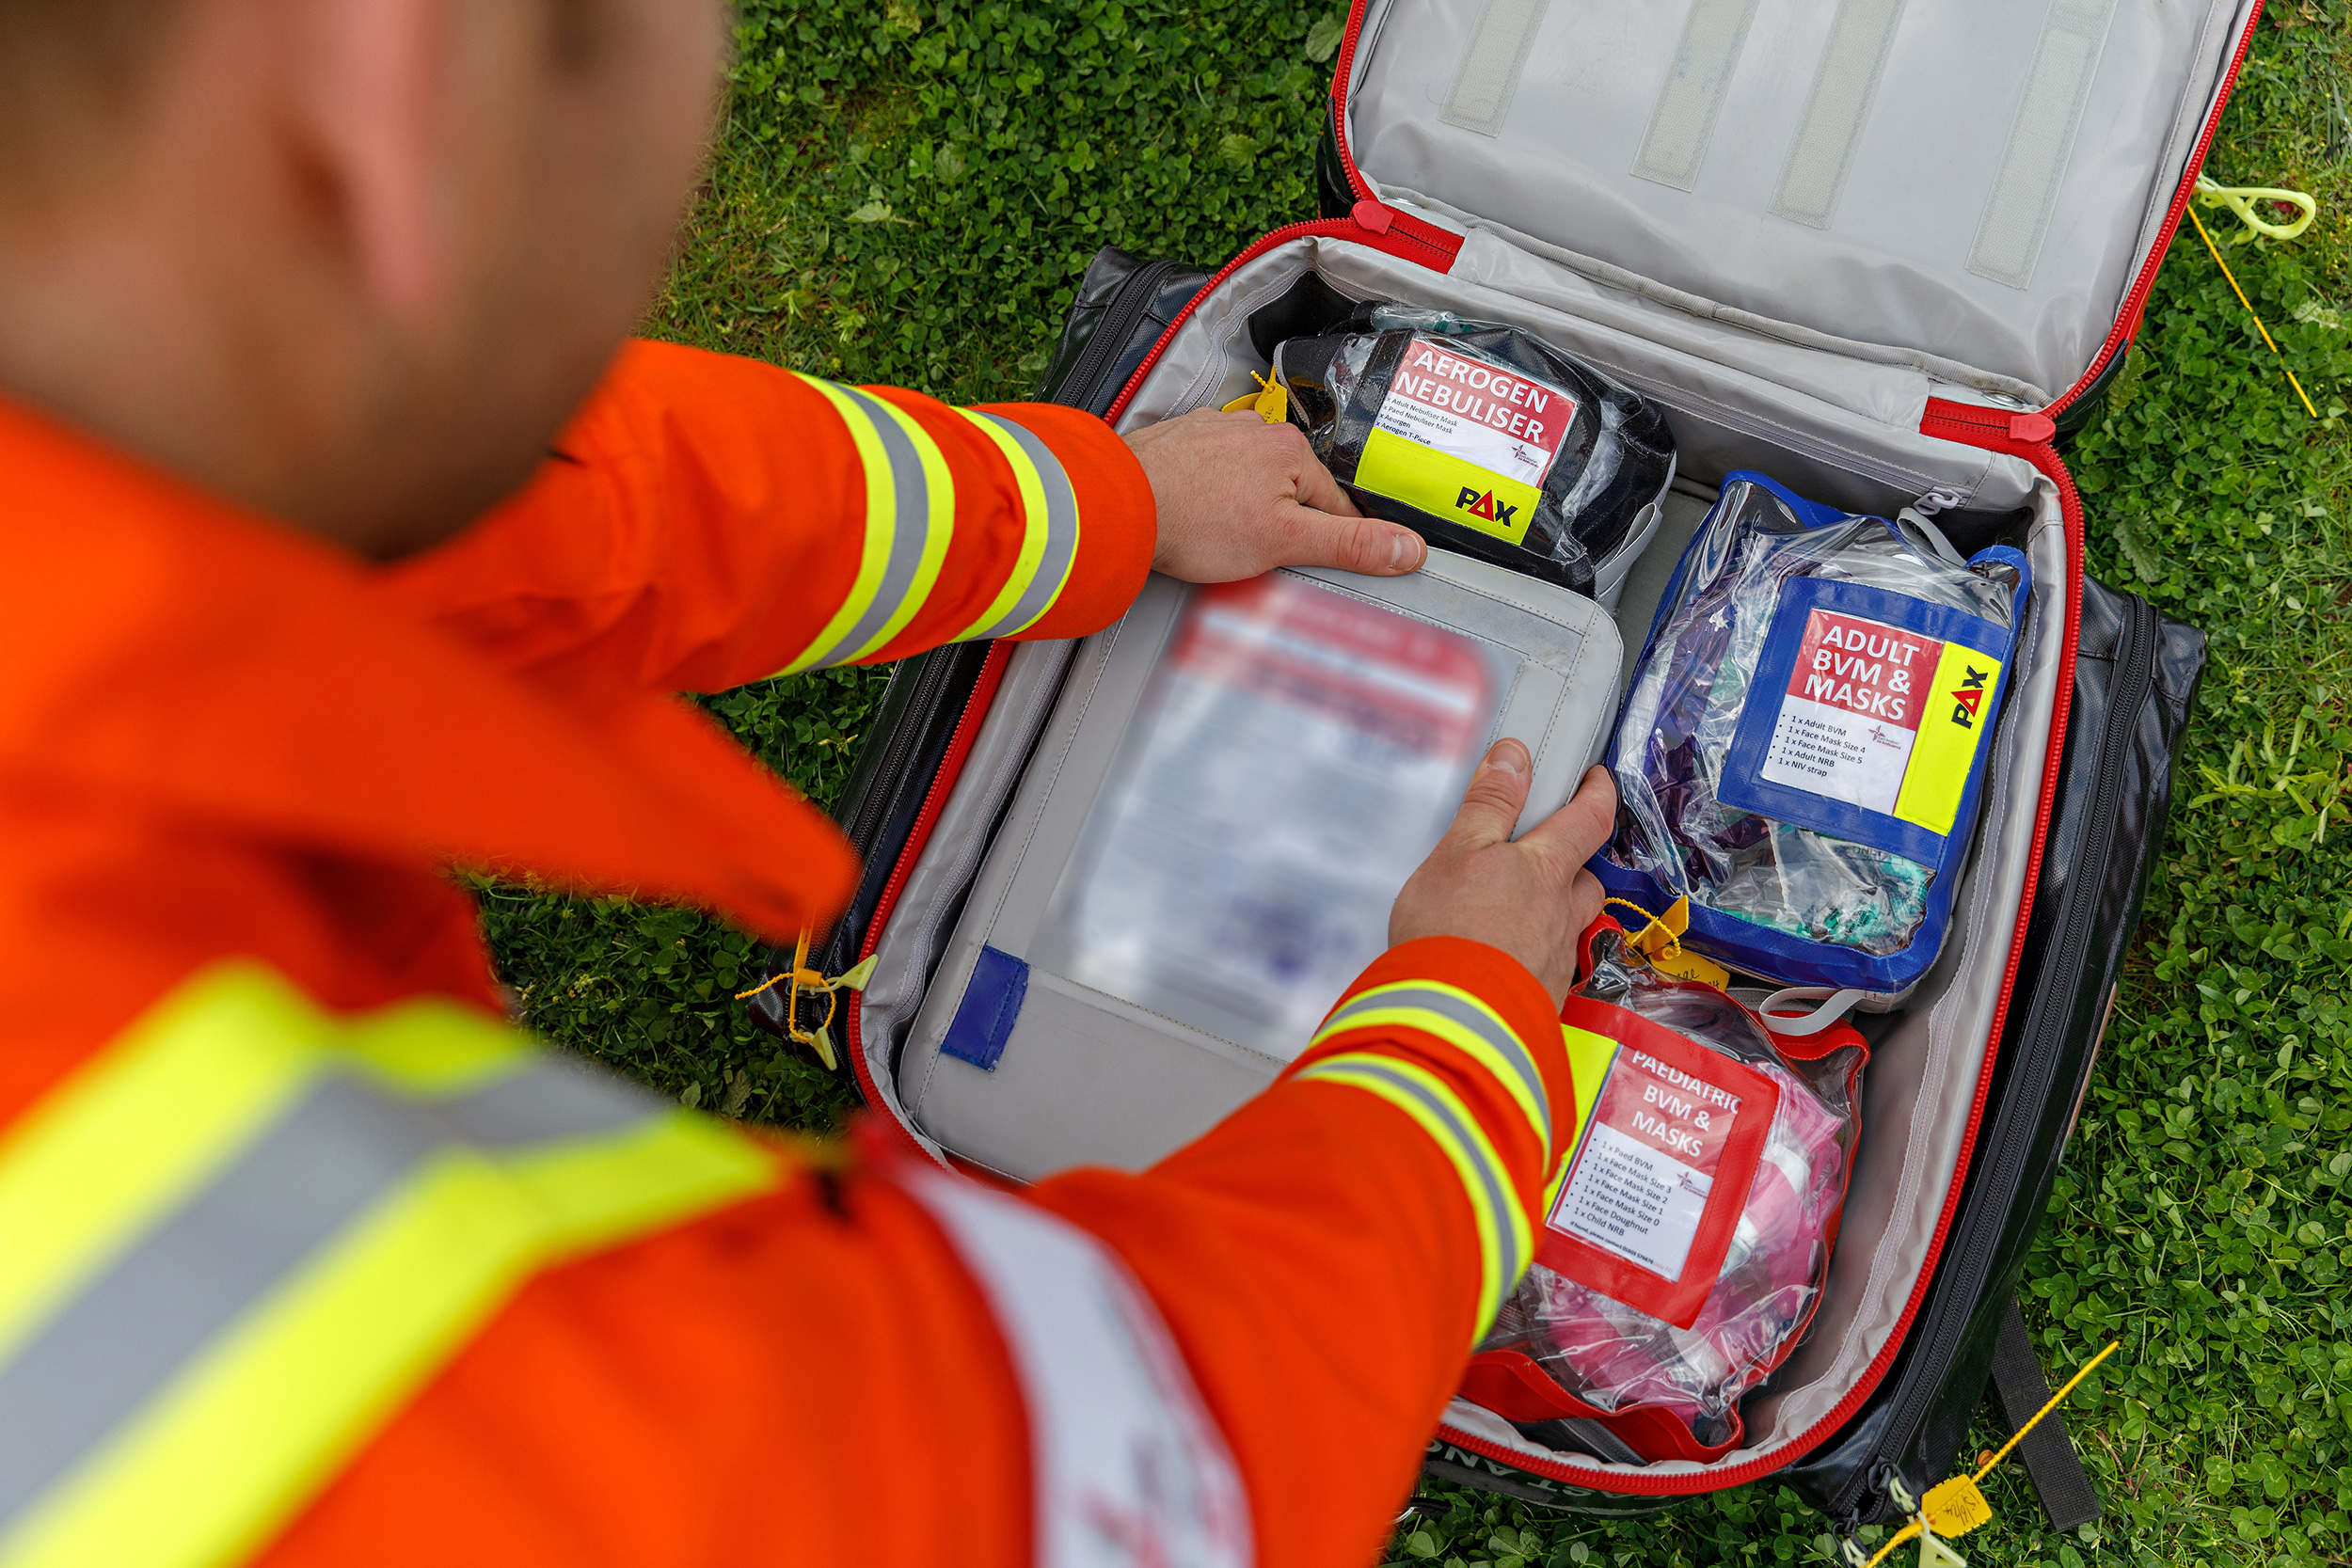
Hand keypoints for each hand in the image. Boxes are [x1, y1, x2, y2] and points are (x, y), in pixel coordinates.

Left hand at [1123, 408, 1427, 581]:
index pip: (1334, 504)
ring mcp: (1211, 433)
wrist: (1115, 503)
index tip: (1329, 560)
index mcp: (1290, 451)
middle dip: (1280, 523)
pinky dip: (1205, 496)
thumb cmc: (1194, 520)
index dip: (1332, 540)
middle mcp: (1253, 432)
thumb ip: (1349, 545)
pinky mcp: (1176, 443)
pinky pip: (1208, 473)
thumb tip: (1408, 548)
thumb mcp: (1285, 542)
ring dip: (1241, 507)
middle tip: (1256, 554)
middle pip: (1289, 489)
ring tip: (1219, 538)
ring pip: (1247, 480)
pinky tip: (1193, 519)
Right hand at [1389, 744, 1617, 1007]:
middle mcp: (1562, 914)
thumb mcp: (1457, 852)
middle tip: (1543, 855)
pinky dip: (1528, 958)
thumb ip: (1489, 804)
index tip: (1595, 777)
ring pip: (1567, 926)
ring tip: (1513, 914)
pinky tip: (1499, 962)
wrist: (1449, 1022)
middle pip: (1586, 878)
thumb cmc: (1450, 933)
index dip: (1598, 791)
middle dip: (1572, 863)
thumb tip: (1515, 756)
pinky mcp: (1540, 998)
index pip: (1591, 818)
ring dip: (1552, 914)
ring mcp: (1555, 960)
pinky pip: (1546, 968)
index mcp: (1547, 870)